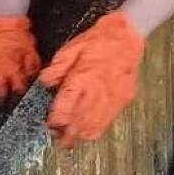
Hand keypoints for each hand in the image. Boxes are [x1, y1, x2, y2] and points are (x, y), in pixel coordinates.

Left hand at [41, 11, 145, 147]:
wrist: (128, 35)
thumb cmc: (101, 39)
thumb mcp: (73, 47)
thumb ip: (58, 66)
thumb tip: (45, 81)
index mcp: (82, 78)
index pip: (65, 109)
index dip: (56, 121)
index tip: (50, 124)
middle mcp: (97, 92)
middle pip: (79, 123)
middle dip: (66, 135)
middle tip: (57, 138)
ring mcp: (111, 98)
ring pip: (94, 127)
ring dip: (81, 136)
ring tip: (71, 139)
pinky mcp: (122, 100)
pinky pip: (108, 123)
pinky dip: (96, 131)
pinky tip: (88, 131)